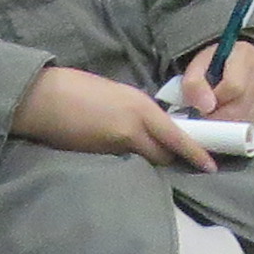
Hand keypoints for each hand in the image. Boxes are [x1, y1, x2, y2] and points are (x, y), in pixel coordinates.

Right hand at [11, 63, 215, 170]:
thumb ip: (136, 111)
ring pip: (142, 160)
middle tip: (179, 162)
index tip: (210, 165)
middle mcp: (134, 127)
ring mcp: (115, 145)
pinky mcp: (98, 157)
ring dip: (147, 161)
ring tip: (146, 157)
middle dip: (171, 159)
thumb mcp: (118, 94)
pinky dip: (126, 161)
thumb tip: (147, 127)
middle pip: (163, 154)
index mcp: (141, 106)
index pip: (176, 135)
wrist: (43, 97)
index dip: (195, 153)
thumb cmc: (78, 87)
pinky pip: (121, 162)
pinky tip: (119, 156)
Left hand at [175, 37, 253, 125]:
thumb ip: (193, 84)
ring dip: (230, 120)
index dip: (215, 102)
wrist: (234, 60)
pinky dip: (240, 120)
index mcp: (244, 53)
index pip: (233, 87)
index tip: (204, 107)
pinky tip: (232, 110)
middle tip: (209, 112)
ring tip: (220, 108)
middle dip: (220, 115)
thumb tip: (205, 106)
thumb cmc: (217, 63)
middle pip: (242, 105)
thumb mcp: (198, 66)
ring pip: (248, 116)